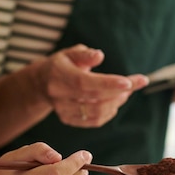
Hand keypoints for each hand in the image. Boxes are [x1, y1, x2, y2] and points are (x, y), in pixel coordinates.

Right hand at [31, 44, 148, 126]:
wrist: (41, 83)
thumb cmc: (62, 64)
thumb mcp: (71, 53)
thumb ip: (85, 54)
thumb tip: (99, 56)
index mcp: (60, 75)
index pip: (85, 82)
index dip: (108, 84)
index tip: (128, 82)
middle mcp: (60, 94)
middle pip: (94, 98)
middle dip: (118, 92)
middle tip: (132, 84)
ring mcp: (63, 109)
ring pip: (96, 112)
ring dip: (115, 103)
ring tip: (125, 93)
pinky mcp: (68, 119)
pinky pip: (93, 121)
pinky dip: (108, 113)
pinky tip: (114, 104)